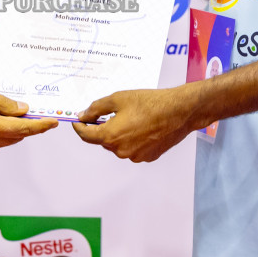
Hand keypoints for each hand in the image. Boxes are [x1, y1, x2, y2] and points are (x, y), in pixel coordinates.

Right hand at [0, 82, 56, 155]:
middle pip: (15, 137)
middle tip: (33, 113)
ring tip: (14, 114)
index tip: (52, 122)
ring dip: (11, 130)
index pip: (22, 129)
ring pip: (2, 141)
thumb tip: (21, 109)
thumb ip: (1, 102)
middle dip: (26, 127)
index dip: (39, 126)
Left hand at [71, 87, 197, 162]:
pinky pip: (133, 149)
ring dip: (119, 134)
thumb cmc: (150, 103)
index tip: (78, 121)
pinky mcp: (147, 157)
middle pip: (103, 140)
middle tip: (110, 113)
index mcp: (111, 136)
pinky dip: (132, 139)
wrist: (179, 112)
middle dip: (103, 128)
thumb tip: (83, 115)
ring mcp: (135, 156)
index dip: (80, 127)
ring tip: (132, 117)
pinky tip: (143, 126)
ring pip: (119, 145)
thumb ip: (96, 108)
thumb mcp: (118, 99)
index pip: (86, 136)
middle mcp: (121, 151)